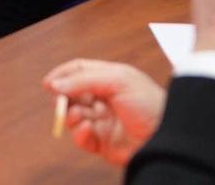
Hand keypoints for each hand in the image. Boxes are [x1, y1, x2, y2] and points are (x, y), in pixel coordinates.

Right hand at [43, 59, 164, 165]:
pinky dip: (79, 133)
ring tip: (78, 116)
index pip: (80, 71)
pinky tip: (86, 129)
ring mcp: (104, 121)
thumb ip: (84, 80)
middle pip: (73, 94)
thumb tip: (55, 86)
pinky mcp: (103, 143)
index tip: (48, 83)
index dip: (63, 75)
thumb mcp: (118, 81)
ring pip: (74, 116)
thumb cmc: (149, 103)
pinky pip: (82, 138)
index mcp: (111, 78)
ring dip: (71, 115)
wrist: (166, 136)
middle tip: (59, 101)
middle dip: (64, 97)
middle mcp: (105, 98)